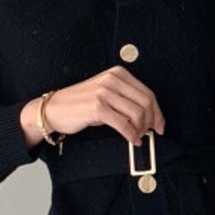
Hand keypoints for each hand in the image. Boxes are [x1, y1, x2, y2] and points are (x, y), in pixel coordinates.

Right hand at [23, 66, 165, 148]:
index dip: (157, 111)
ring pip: (137, 114)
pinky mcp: (97, 108)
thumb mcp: (106, 94)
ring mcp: (104, 93)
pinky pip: (124, 124)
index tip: (160, 124)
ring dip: (141, 129)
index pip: (147, 93)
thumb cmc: (80, 104)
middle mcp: (112, 80)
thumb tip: (149, 117)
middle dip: (152, 121)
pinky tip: (132, 140)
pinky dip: (131, 135)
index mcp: (118, 74)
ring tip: (137, 136)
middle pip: (145, 103)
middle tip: (151, 132)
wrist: (54, 109)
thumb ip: (126, 99)